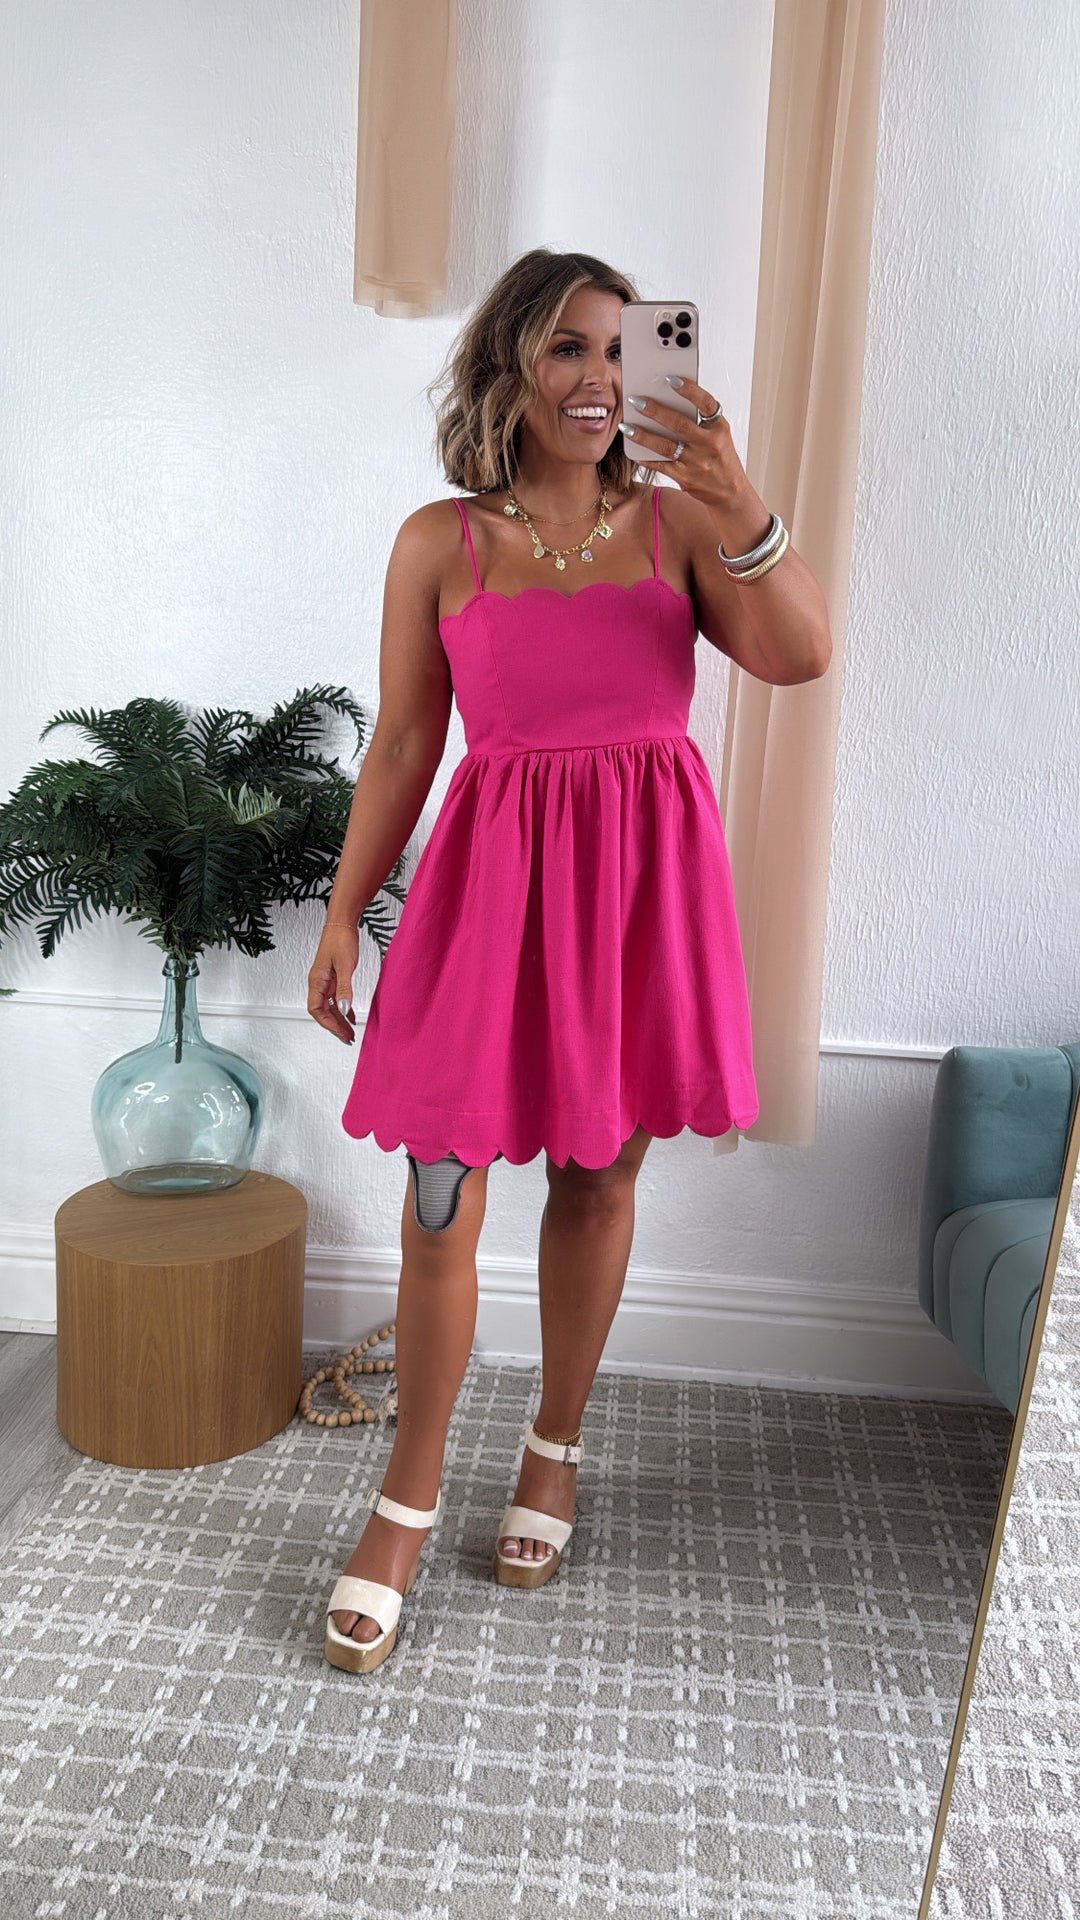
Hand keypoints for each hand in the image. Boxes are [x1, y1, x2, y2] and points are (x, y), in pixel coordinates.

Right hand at [308, 925, 358, 1044]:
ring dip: (339, 1020)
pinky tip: (350, 1017)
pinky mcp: (333, 978)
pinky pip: (335, 999)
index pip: (316, 1010)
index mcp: (316, 981)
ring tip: (350, 1033)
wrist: (342, 923)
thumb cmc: (340, 940)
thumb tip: (343, 1009)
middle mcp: (318, 983)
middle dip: (335, 1027)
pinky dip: (342, 1009)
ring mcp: (325, 981)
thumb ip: (344, 988)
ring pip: (329, 1007)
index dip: (328, 1023)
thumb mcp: (345, 965)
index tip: (341, 1032)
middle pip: (323, 1012)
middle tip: (349, 1039)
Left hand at [619, 376, 748, 518]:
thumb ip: (700, 420)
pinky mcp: (686, 479)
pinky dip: (646, 458)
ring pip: (665, 446)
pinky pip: (661, 466)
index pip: (706, 404)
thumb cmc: (721, 458)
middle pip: (679, 424)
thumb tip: (668, 401)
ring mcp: (697, 463)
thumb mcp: (719, 435)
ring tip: (627, 426)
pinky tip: (634, 451)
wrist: (730, 493)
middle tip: (636, 400)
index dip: (689, 390)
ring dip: (643, 435)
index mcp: (719, 428)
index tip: (670, 379)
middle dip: (655, 411)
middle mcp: (709, 445)